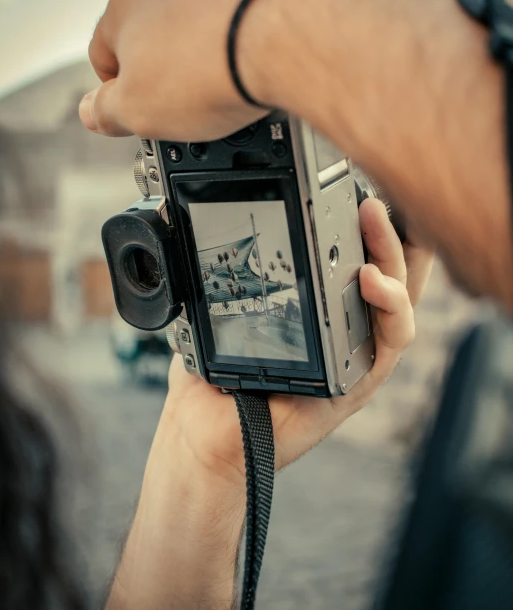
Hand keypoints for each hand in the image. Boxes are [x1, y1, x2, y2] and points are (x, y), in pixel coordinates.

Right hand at [79, 0, 381, 140]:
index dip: (117, 91)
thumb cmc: (215, 67)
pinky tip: (267, 60)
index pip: (104, 53)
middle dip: (172, 70)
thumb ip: (107, 112)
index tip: (136, 112)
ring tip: (236, 86)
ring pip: (207, 17)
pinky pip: (253, 7)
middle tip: (192, 107)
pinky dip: (255, 32)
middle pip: (159, 32)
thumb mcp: (139, 112)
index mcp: (127, 9)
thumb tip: (93, 112)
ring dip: (214, 49)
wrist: (294, 29)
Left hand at [163, 198, 431, 487]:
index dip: (369, 214)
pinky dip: (390, 305)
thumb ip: (243, 269)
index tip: (360, 174)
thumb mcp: (231, 307)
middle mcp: (351, 326)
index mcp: (326, 306)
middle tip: (374, 184)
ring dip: (392, 250)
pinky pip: (392, 339)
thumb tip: (230, 214)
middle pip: (394, 263)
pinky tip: (372, 278)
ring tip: (372, 215)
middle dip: (391, 218)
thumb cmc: (221, 373)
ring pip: (402, 293)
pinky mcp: (361, 382)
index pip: (362, 251)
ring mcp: (360, 353)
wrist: (208, 435)